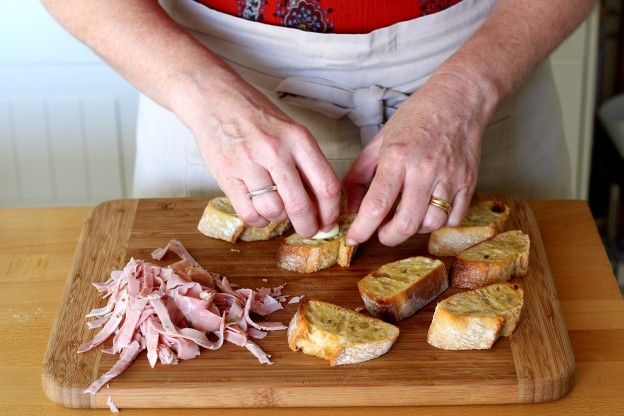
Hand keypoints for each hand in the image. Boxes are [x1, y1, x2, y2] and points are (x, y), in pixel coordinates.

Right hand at [178, 72, 340, 236]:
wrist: (212, 98)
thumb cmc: (254, 116)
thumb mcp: (289, 131)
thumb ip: (305, 163)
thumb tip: (320, 204)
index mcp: (298, 138)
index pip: (326, 185)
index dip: (331, 212)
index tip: (329, 222)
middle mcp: (275, 151)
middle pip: (300, 205)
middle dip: (308, 226)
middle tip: (308, 230)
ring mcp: (249, 164)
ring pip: (274, 211)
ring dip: (280, 219)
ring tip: (277, 209)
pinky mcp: (227, 176)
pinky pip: (249, 214)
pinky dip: (258, 220)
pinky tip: (260, 210)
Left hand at [344, 73, 492, 245]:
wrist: (459, 99)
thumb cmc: (416, 117)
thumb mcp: (379, 141)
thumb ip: (359, 175)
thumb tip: (351, 208)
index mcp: (397, 157)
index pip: (376, 205)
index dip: (362, 229)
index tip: (353, 238)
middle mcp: (424, 170)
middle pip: (406, 224)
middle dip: (388, 237)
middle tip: (381, 231)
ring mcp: (450, 178)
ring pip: (431, 224)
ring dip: (414, 228)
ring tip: (406, 214)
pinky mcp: (469, 182)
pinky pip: (454, 219)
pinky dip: (439, 222)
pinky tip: (428, 210)